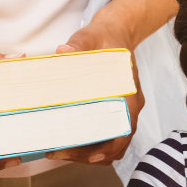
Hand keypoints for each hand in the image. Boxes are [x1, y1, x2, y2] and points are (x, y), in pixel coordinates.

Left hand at [49, 8, 143, 166]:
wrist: (118, 31)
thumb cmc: (106, 37)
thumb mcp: (92, 37)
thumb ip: (79, 44)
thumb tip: (63, 51)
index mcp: (129, 95)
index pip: (122, 132)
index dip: (105, 148)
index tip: (83, 155)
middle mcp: (130, 108)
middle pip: (114, 145)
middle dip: (86, 154)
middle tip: (56, 152)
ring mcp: (124, 111)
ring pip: (110, 144)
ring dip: (88, 152)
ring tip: (59, 149)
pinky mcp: (114, 110)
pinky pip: (106, 136)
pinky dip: (90, 144)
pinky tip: (68, 139)